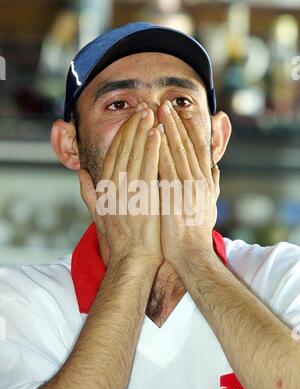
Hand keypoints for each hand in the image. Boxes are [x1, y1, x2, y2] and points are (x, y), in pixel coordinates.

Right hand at [78, 104, 162, 265]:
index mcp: (104, 188)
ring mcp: (128, 192)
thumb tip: (81, 173)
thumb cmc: (119, 237)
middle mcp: (114, 186)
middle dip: (133, 126)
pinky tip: (158, 134)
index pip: (113, 154)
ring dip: (143, 132)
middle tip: (143, 107)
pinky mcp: (143, 198)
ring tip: (151, 113)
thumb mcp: (98, 213)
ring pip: (135, 155)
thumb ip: (88, 191)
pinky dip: (152, 150)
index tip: (131, 119)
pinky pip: (148, 168)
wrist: (133, 257)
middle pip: (123, 150)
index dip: (122, 134)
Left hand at [158, 100, 219, 271]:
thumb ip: (212, 185)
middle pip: (187, 145)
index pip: (198, 149)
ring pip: (177, 151)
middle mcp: (199, 180)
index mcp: (205, 181)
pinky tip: (153, 135)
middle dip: (176, 122)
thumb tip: (215, 169)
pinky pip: (166, 166)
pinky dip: (160, 149)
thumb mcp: (209, 206)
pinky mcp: (175, 195)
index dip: (189, 129)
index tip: (181, 113)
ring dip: (167, 129)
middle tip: (166, 104)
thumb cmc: (197, 231)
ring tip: (158, 111)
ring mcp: (188, 187)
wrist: (192, 253)